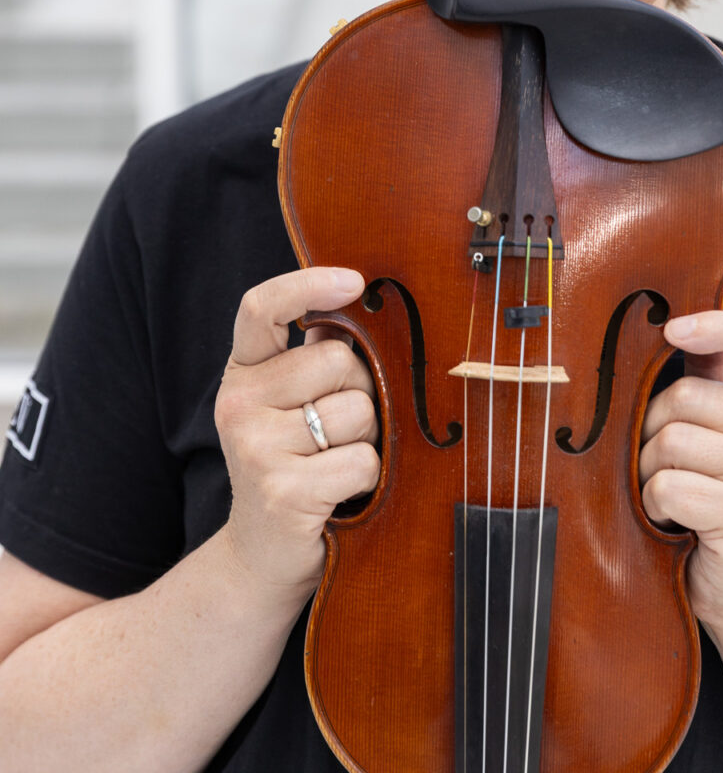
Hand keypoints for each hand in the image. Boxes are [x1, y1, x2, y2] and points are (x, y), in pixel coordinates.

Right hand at [215, 268, 379, 597]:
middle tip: (340, 429)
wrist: (261, 558)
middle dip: (361, 390)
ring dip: (366, 439)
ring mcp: (255, 447)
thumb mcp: (294, 404)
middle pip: (338, 360)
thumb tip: (355, 308)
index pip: (261, 308)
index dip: (308, 284)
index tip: (354, 280)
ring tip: (336, 462)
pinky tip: (340, 493)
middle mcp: (238, 403)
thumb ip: (316, 357)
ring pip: (358, 410)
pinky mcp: (281, 490)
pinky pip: (362, 460)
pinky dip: (367, 479)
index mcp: (243, 372)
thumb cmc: (295, 467)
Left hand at [639, 310, 722, 634]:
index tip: (674, 329)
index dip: (720, 325)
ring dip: (650, 469)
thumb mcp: (722, 436)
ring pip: (671, 439)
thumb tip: (673, 322)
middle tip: (668, 463)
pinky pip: (668, 484)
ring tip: (674, 494)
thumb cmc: (718, 501)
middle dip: (654, 427)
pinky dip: (653, 503)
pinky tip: (674, 519)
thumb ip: (709, 380)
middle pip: (687, 393)